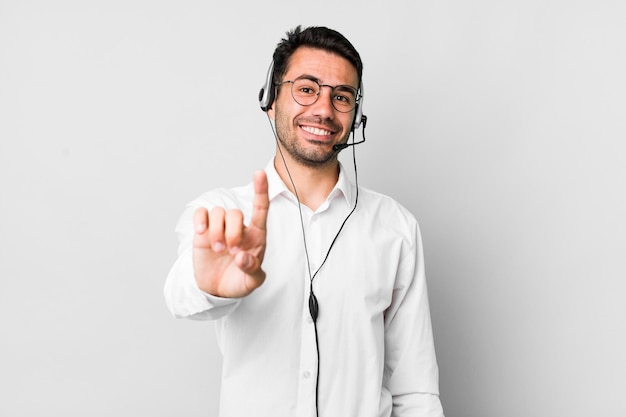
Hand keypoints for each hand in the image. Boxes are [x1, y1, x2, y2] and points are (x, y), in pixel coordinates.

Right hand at [192, 171, 268, 297]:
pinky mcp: (204, 231)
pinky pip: (202, 214)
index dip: (261, 190)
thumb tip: (242, 257)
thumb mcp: (252, 282)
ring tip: (218, 250)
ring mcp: (220, 228)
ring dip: (217, 230)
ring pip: (219, 212)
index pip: (260, 208)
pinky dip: (200, 219)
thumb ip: (252, 270)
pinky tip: (201, 232)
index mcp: (256, 236)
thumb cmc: (239, 282)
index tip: (260, 173)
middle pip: (236, 213)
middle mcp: (239, 228)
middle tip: (231, 251)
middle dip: (233, 232)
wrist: (218, 290)